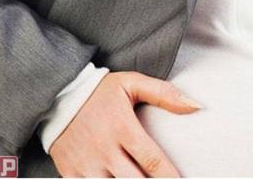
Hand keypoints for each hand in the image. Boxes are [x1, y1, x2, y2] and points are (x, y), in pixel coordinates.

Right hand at [49, 71, 201, 176]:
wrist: (56, 96)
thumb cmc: (100, 92)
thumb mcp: (132, 83)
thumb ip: (165, 93)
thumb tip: (196, 106)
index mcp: (122, 128)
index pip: (152, 161)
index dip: (169, 177)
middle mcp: (104, 149)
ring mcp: (85, 164)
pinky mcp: (70, 172)